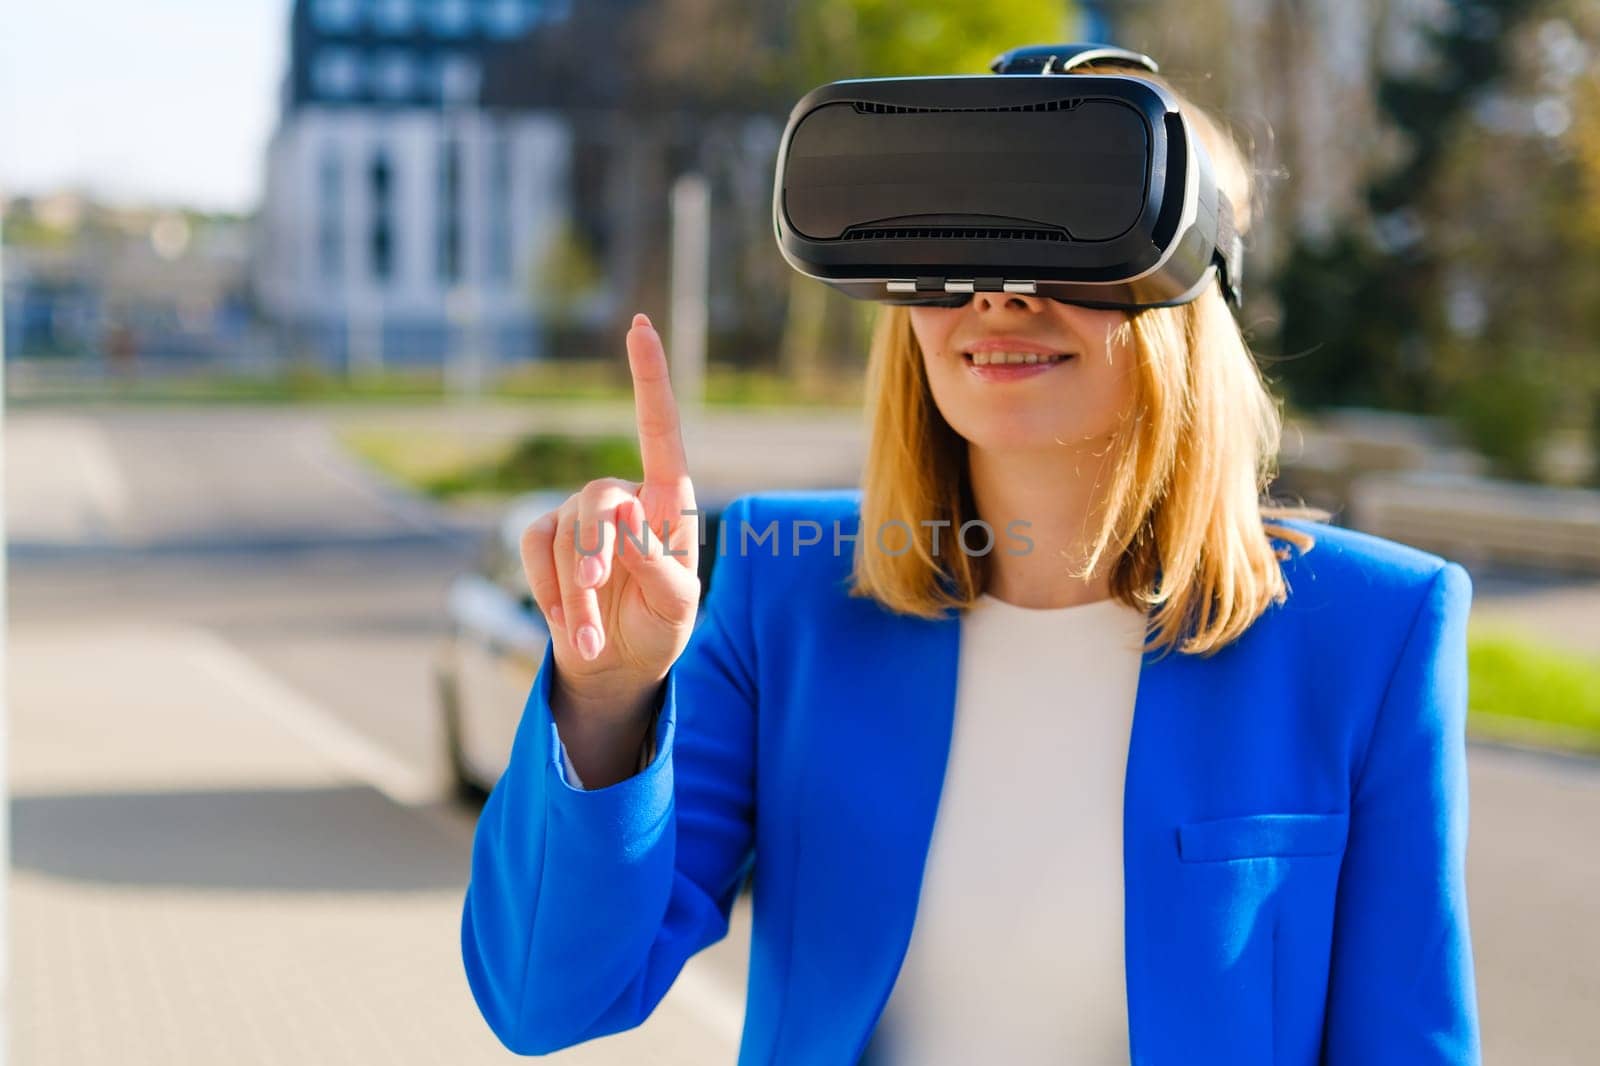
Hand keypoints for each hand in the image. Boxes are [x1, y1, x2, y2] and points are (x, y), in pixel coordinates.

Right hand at [519, 313, 701, 721]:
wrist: (619, 664)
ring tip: (589, 636)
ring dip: (574, 590)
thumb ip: (656, 562)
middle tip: (595, 588)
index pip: (659, 429)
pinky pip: (532, 546)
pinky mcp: (547, 537)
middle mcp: (625, 497)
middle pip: (597, 497)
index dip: (650, 378)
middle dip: (593, 546)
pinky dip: (548, 588)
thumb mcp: (675, 604)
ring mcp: (582, 515)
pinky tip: (568, 622)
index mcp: (669, 500)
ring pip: (563, 531)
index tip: (641, 327)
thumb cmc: (661, 627)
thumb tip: (623, 514)